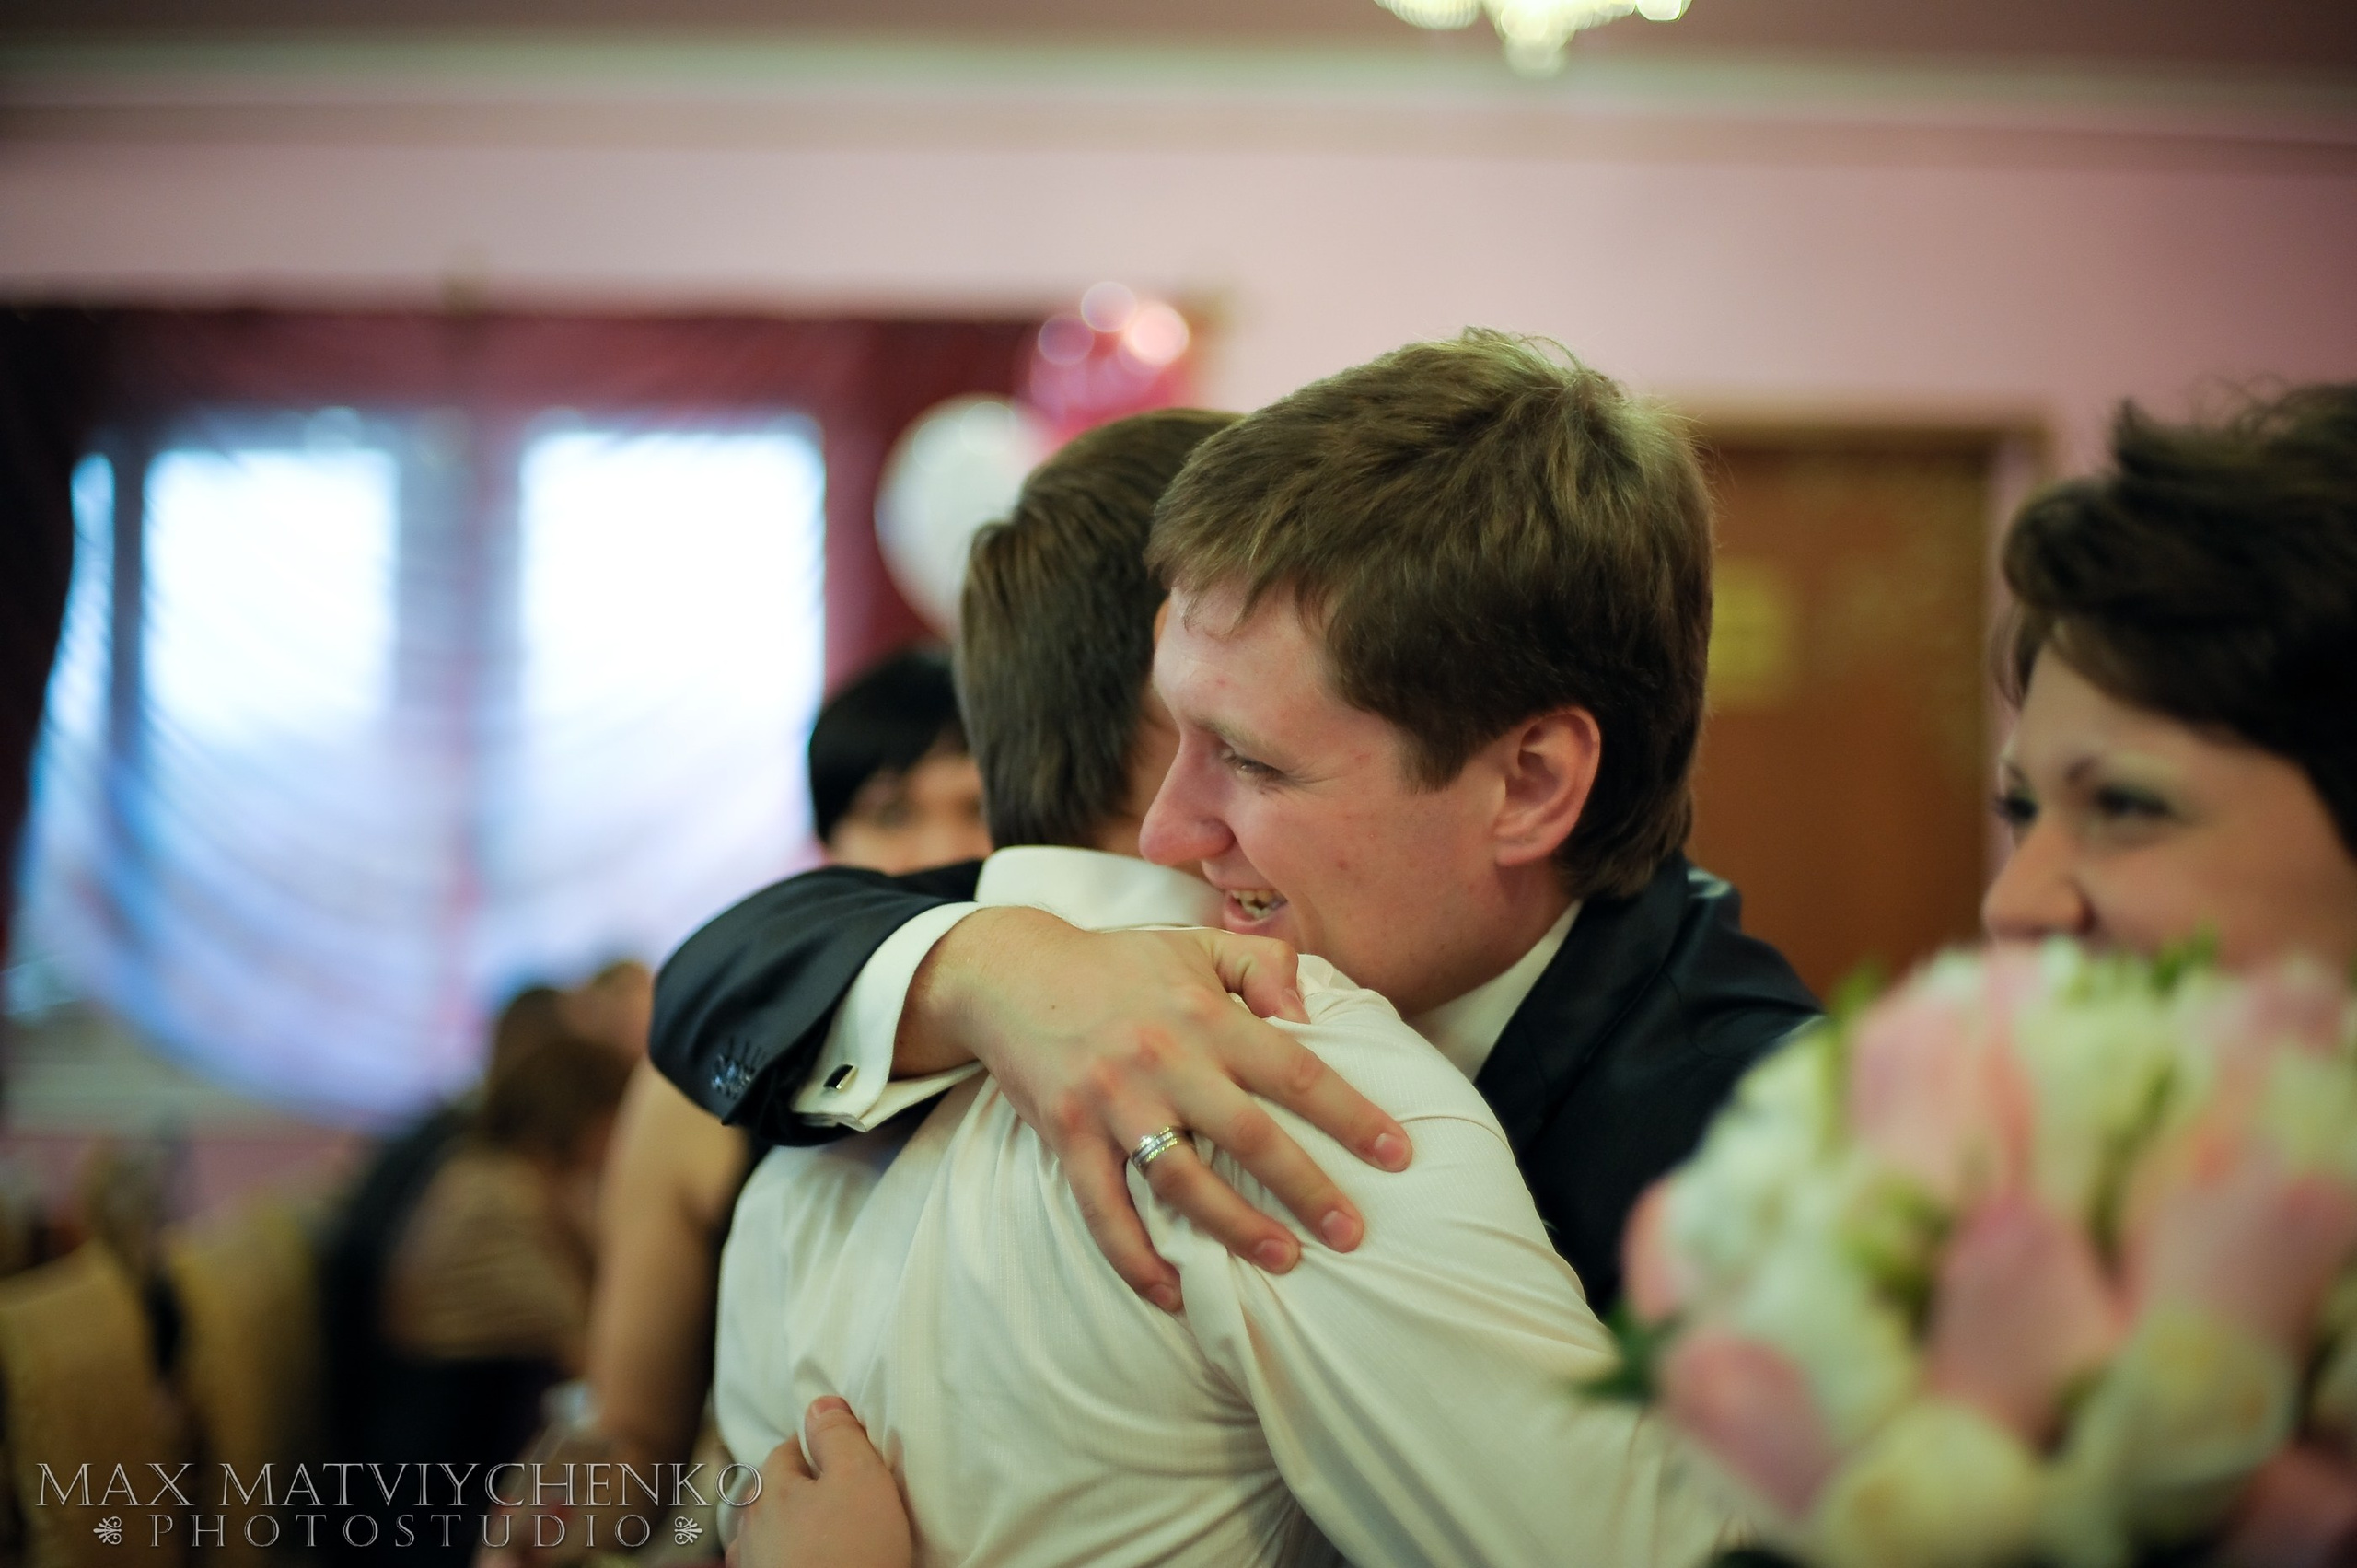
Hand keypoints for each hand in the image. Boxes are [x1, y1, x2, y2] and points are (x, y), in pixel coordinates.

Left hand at [726, 1398, 911, 1567]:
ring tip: (824, 1537)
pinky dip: (789, 1561)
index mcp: (769, 1489)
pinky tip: (812, 1564)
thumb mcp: (860, 1478)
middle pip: (771, 1493)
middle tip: (838, 1496)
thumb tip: (821, 1403)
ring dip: (788, 1532)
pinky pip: (773, 1566)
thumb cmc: (852, 1553)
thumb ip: (839, 1435)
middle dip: (798, 1490)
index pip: (788, 1448)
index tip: (846, 1456)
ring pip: (767, 1535)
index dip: (819, 1447)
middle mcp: (748, 1528)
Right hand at [902, 907, 1411, 1309]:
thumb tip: (1309, 1011)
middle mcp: (1163, 1059)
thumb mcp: (1195, 945)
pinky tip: (1172, 1295)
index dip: (1350, 1114)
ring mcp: (1112, 1102)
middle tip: (1353, 1235)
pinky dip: (1135, 1259)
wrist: (1011, 973)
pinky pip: (1103, 1211)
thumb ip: (1263, 966)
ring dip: (1236, 1228)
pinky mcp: (1067, 1135)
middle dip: (1307, 1188)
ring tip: (1284, 1262)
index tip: (1397, 1156)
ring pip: (1182, 1181)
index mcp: (1204, 1015)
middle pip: (1249, 1136)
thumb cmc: (1119, 965)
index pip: (1294, 1069)